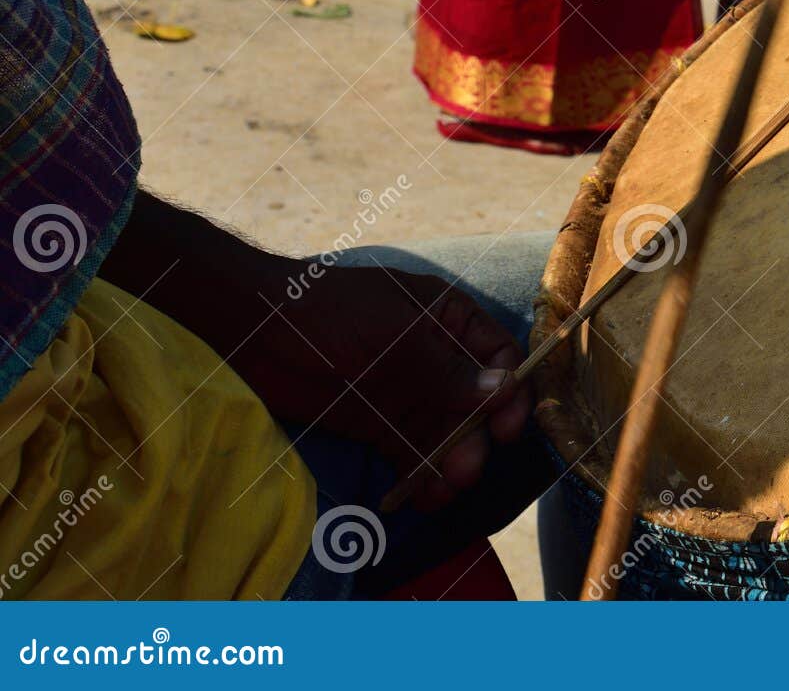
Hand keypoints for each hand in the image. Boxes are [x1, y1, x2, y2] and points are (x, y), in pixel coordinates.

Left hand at [238, 263, 533, 510]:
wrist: (255, 329)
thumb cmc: (329, 314)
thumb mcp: (395, 336)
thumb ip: (447, 369)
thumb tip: (504, 390)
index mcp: (448, 318)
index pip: (499, 356)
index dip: (511, 394)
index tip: (506, 430)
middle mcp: (437, 357)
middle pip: (476, 404)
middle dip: (475, 439)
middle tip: (465, 472)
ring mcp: (409, 392)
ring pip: (446, 434)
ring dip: (450, 463)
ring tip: (442, 492)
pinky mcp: (380, 424)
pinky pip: (412, 452)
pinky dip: (420, 475)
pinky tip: (423, 496)